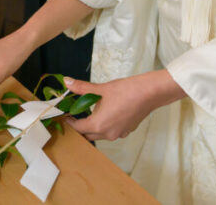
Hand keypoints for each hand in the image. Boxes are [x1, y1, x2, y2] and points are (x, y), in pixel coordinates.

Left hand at [65, 71, 185, 141]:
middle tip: (76, 113)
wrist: (149, 93)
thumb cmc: (125, 90)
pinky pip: (111, 132)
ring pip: (100, 135)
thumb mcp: (101, 89)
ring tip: (91, 112)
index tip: (66, 114)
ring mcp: (118, 134)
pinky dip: (106, 125)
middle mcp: (107, 134)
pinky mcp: (127, 131)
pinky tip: (108, 113)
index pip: (78, 128)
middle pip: (88, 135)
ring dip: (93, 126)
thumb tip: (67, 81)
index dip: (70, 121)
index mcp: (98, 125)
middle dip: (81, 126)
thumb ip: (82, 88)